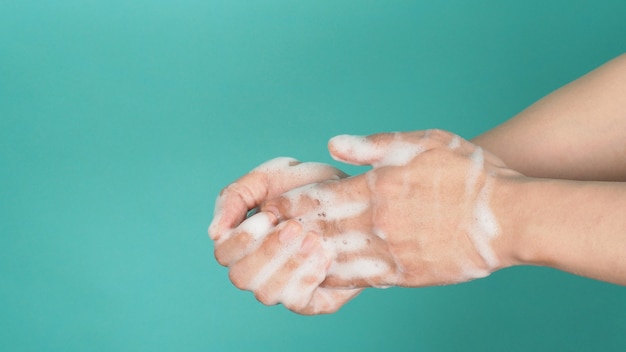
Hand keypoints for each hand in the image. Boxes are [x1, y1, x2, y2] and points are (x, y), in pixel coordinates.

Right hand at [209, 157, 361, 313]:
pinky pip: (298, 303)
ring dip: (289, 265)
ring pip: (267, 293)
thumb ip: (235, 196)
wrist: (353, 195)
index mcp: (243, 241)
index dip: (243, 238)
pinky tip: (325, 257)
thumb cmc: (306, 184)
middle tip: (296, 227)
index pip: (225, 253)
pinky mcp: (312, 299)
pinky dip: (307, 279)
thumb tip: (213, 233)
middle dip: (268, 252)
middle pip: (242, 277)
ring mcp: (283, 286)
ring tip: (314, 240)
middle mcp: (258, 269)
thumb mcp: (268, 177)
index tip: (270, 215)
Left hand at [253, 130, 519, 298]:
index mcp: (378, 186)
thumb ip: (374, 145)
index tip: (268, 205)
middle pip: (319, 229)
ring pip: (334, 258)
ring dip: (303, 258)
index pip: (320, 197)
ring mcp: (390, 251)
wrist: (510, 217)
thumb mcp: (424, 142)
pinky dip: (335, 280)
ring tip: (278, 259)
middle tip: (260, 235)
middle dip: (286, 232)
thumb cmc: (470, 173)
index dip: (290, 202)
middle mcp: (377, 221)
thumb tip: (332, 145)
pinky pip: (361, 280)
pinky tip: (318, 280)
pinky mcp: (405, 274)